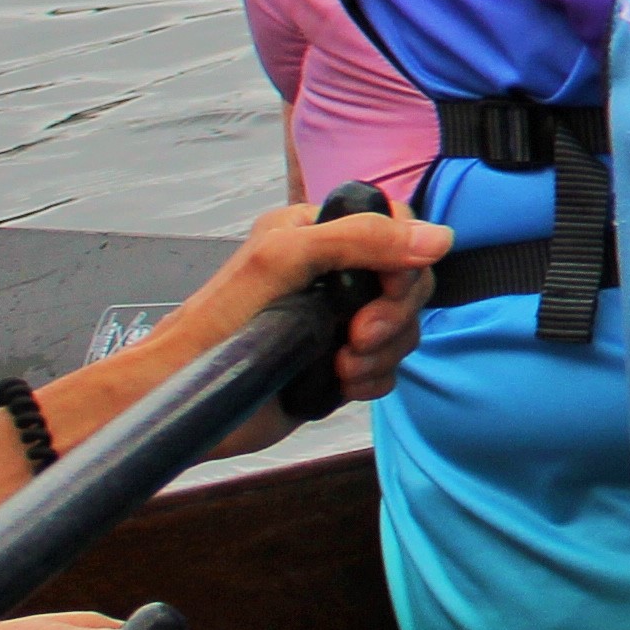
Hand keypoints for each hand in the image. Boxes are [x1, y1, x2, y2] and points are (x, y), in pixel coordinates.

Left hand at [141, 199, 448, 458]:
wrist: (188, 402)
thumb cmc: (220, 321)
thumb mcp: (287, 258)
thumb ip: (362, 240)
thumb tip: (442, 239)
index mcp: (315, 233)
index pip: (394, 227)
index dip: (405, 258)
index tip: (388, 287)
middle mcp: (331, 273)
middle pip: (408, 281)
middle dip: (393, 313)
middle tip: (359, 333)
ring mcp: (336, 322)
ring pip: (404, 328)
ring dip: (382, 351)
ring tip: (341, 365)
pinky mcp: (338, 366)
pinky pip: (387, 367)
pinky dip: (374, 377)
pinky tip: (341, 383)